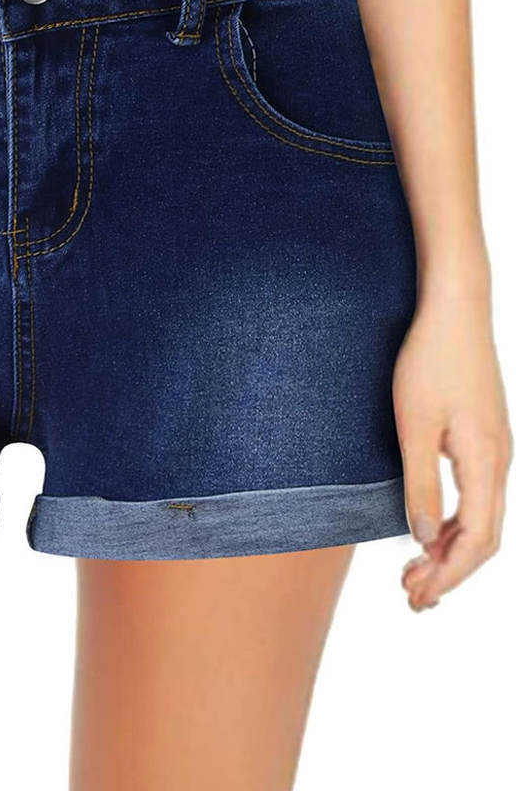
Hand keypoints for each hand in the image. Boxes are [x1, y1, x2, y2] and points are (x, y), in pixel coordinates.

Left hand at [394, 281, 509, 610]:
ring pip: (479, 518)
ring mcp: (494, 451)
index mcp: (486, 464)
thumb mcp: (414, 427)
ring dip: (447, 549)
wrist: (454, 313)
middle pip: (481, 538)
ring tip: (413, 571)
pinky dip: (451, 521)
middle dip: (448, 572)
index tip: (417, 596)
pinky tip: (427, 529)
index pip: (474, 541)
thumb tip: (419, 537)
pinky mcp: (482, 439)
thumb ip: (419, 484)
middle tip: (411, 596)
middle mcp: (498, 463)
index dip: (447, 575)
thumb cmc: (430, 364)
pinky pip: (474, 496)